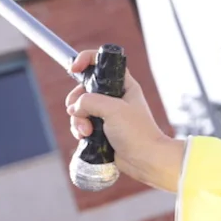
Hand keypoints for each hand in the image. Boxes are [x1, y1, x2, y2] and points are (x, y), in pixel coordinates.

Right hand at [65, 49, 184, 192]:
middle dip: (76, 101)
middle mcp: (115, 97)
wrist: (146, 160)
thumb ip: (90, 101)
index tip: (74, 69)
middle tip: (76, 111)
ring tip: (86, 132)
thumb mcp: (113, 109)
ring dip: (78, 120)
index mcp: (123, 85)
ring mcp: (108, 114)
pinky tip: (84, 137)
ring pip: (80, 109)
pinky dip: (79, 129)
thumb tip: (76, 107)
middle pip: (84, 88)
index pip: (103, 63)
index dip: (86, 61)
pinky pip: (82, 124)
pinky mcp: (102, 130)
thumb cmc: (136, 132)